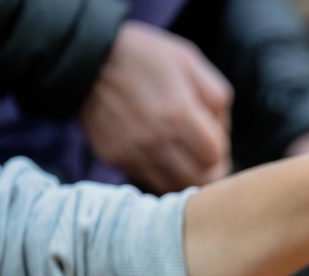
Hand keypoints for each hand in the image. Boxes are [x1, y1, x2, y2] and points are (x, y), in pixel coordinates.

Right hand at [80, 22, 233, 193]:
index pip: (215, 156)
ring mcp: (134, 152)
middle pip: (198, 180)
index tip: (214, 140)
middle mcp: (156, 139)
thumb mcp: (188, 61)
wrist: (85, 58)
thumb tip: (223, 131)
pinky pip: (146, 179)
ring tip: (185, 160)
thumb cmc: (143, 56)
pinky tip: (160, 156)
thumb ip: (215, 96)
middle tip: (206, 158)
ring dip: (185, 177)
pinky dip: (159, 174)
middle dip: (209, 171)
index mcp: (179, 114)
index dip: (221, 150)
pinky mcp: (115, 158)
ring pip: (173, 187)